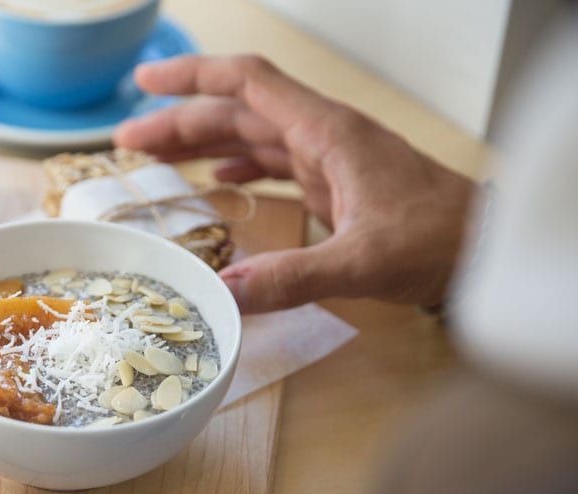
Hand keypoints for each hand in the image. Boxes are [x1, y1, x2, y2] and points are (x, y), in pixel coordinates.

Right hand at [114, 55, 476, 312]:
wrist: (488, 251)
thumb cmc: (440, 242)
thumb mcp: (363, 263)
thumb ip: (292, 277)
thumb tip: (222, 295)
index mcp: (327, 132)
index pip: (247, 84)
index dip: (192, 77)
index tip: (144, 81)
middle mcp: (324, 136)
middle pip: (238, 112)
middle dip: (180, 121)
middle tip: (127, 143)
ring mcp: (331, 159)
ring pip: (253, 136)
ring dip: (203, 142)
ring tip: (155, 157)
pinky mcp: (337, 185)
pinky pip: (276, 163)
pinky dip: (241, 166)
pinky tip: (218, 179)